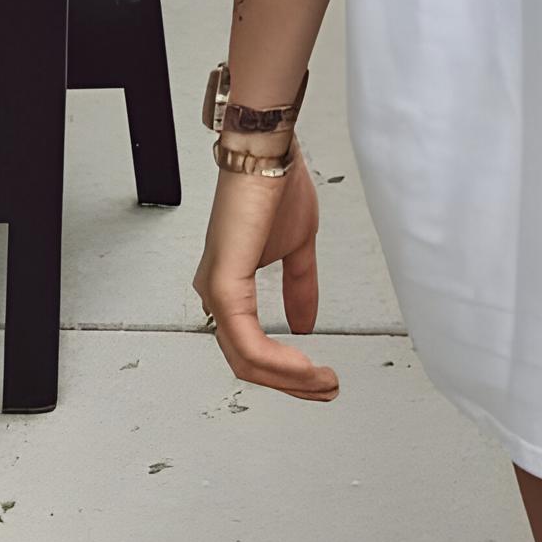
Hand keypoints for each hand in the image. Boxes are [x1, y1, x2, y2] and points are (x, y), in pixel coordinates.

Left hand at [193, 154, 339, 400]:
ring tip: (322, 381)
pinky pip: (248, 342)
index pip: (250, 347)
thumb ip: (300, 288)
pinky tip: (304, 365)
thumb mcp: (298, 247)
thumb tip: (306, 324)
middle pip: (246, 363)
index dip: (286, 371)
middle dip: (291, 383)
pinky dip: (279, 361)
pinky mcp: (223, 284)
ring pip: (245, 360)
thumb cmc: (275, 186)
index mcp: (228, 286)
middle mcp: (215, 293)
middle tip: (326, 388)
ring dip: (289, 378)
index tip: (320, 379)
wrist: (269, 152)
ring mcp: (215, 291)